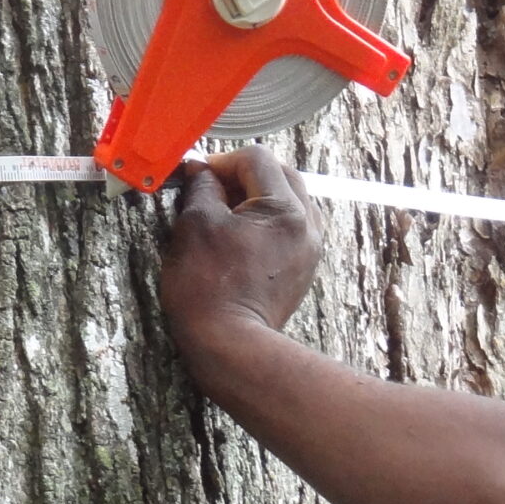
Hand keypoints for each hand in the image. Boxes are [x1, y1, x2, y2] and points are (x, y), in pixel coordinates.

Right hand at [159, 147, 325, 346]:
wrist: (229, 343)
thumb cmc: (208, 288)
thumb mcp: (195, 224)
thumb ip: (202, 187)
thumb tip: (200, 170)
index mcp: (285, 209)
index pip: (256, 159)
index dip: (222, 161)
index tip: (198, 176)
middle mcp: (307, 225)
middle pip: (280, 175)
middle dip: (243, 175)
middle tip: (211, 190)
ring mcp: (309, 248)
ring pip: (288, 200)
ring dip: (258, 197)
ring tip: (226, 214)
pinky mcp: (303, 267)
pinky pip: (290, 227)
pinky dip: (268, 221)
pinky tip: (241, 236)